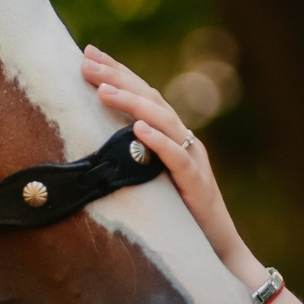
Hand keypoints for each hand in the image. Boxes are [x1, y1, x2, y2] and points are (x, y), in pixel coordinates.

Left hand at [83, 44, 259, 281]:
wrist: (217, 250)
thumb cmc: (180, 217)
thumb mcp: (150, 181)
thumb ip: (131, 158)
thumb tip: (89, 142)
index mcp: (172, 136)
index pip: (143, 94)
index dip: (118, 71)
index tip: (88, 53)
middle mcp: (184, 140)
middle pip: (151, 98)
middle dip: (117, 77)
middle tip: (86, 62)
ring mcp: (193, 160)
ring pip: (163, 120)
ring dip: (132, 103)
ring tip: (103, 90)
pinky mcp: (197, 185)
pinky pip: (177, 158)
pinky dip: (158, 141)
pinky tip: (138, 129)